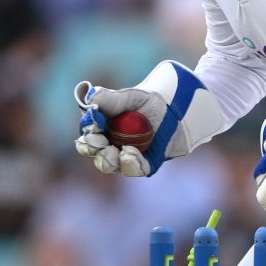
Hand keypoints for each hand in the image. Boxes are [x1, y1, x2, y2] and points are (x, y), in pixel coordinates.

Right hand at [74, 61, 219, 176]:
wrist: (179, 111)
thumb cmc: (150, 102)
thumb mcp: (131, 96)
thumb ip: (110, 98)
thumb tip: (90, 102)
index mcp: (101, 129)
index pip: (87, 135)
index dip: (87, 132)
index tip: (93, 126)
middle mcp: (109, 145)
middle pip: (94, 153)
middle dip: (93, 149)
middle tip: (99, 142)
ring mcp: (125, 157)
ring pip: (111, 165)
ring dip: (109, 160)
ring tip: (117, 151)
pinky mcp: (144, 164)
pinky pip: (135, 169)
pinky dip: (130, 164)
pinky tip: (130, 154)